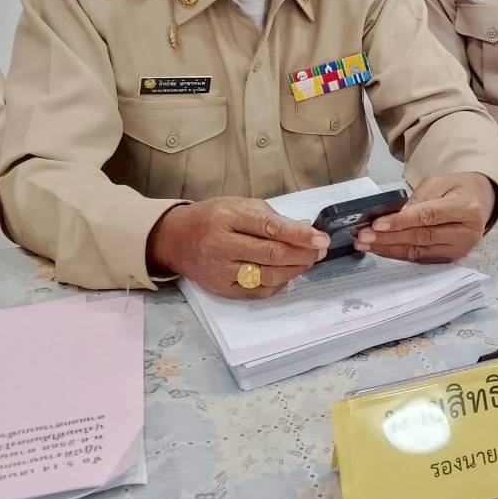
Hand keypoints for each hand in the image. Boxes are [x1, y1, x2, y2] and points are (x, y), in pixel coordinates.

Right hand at [146, 197, 329, 298]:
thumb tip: (306, 229)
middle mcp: (222, 246)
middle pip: (271, 255)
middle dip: (303, 254)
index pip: (270, 228)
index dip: (299, 235)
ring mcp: (220, 271)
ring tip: (308, 260)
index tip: (322, 238)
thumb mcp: (240, 206)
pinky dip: (279, 284)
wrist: (175, 239)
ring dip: (295, 270)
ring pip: (268, 276)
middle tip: (320, 250)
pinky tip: (287, 273)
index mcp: (228, 218)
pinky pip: (258, 292)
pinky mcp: (221, 289)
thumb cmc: (213, 218)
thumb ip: (273, 218)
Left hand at [354, 172, 496, 262]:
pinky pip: (420, 258)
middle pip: (422, 238)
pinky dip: (398, 254)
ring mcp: (459, 250)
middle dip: (389, 238)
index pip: (429, 217)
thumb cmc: (457, 189)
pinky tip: (380, 249)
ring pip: (418, 252)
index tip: (376, 224)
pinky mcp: (450, 259)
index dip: (401, 222)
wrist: (479, 202)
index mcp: (467, 209)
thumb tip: (392, 219)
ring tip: (365, 244)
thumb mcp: (439, 183)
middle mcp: (466, 233)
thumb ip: (417, 200)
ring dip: (389, 249)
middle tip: (363, 236)